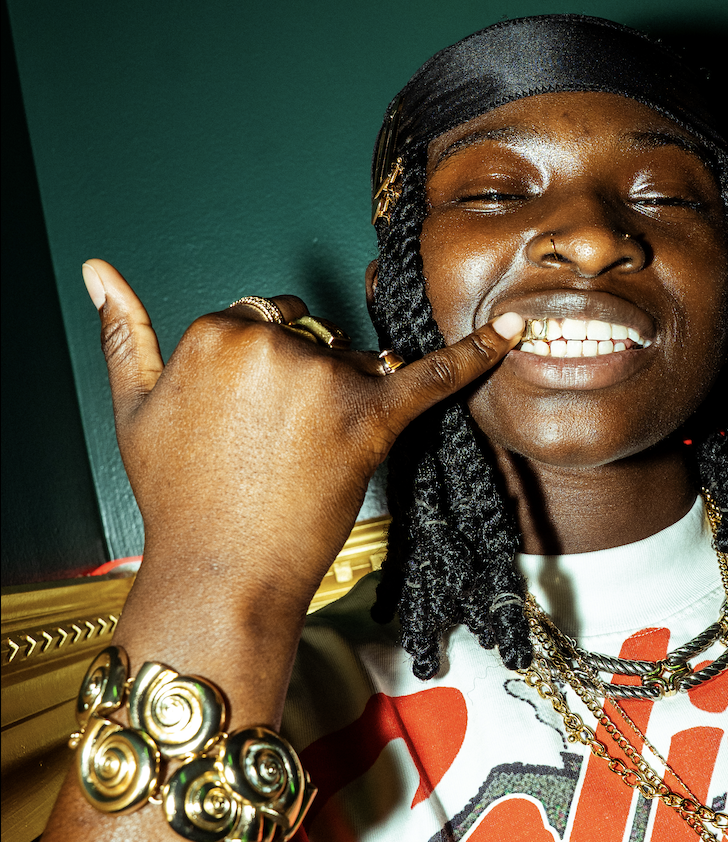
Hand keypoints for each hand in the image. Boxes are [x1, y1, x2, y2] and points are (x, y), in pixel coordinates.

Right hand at [83, 259, 524, 631]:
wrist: (220, 573)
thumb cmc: (179, 497)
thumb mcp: (133, 408)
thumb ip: (122, 330)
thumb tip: (97, 267)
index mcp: (215, 330)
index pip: (261, 320)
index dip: (263, 372)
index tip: (249, 421)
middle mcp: (270, 345)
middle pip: (311, 334)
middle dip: (305, 378)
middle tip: (279, 446)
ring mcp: (324, 381)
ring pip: (353, 359)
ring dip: (345, 394)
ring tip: (308, 457)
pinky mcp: (371, 419)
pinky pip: (431, 375)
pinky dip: (478, 352)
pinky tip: (515, 331)